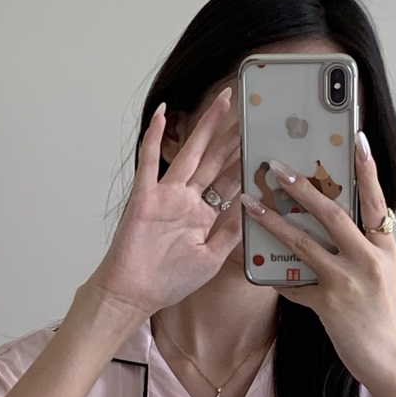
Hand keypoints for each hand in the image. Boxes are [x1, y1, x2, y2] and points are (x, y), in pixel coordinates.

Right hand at [89, 89, 243, 318]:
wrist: (132, 295)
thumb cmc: (166, 282)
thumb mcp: (210, 260)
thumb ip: (230, 234)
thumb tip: (253, 209)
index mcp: (202, 216)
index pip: (230, 183)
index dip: (247, 162)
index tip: (263, 142)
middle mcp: (186, 200)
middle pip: (215, 161)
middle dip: (233, 136)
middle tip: (250, 109)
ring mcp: (165, 196)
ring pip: (191, 153)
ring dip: (207, 127)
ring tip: (223, 101)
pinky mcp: (144, 197)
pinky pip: (149, 162)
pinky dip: (153, 137)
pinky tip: (162, 114)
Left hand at [239, 136, 395, 396]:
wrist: (386, 358)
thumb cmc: (379, 313)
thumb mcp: (380, 271)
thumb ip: (360, 245)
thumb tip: (329, 219)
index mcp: (384, 246)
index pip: (375, 200)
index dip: (366, 170)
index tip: (357, 140)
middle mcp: (369, 259)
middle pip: (331, 214)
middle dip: (301, 187)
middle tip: (276, 167)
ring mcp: (348, 281)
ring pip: (303, 242)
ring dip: (272, 221)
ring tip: (249, 204)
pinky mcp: (328, 303)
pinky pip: (293, 283)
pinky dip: (275, 275)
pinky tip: (257, 266)